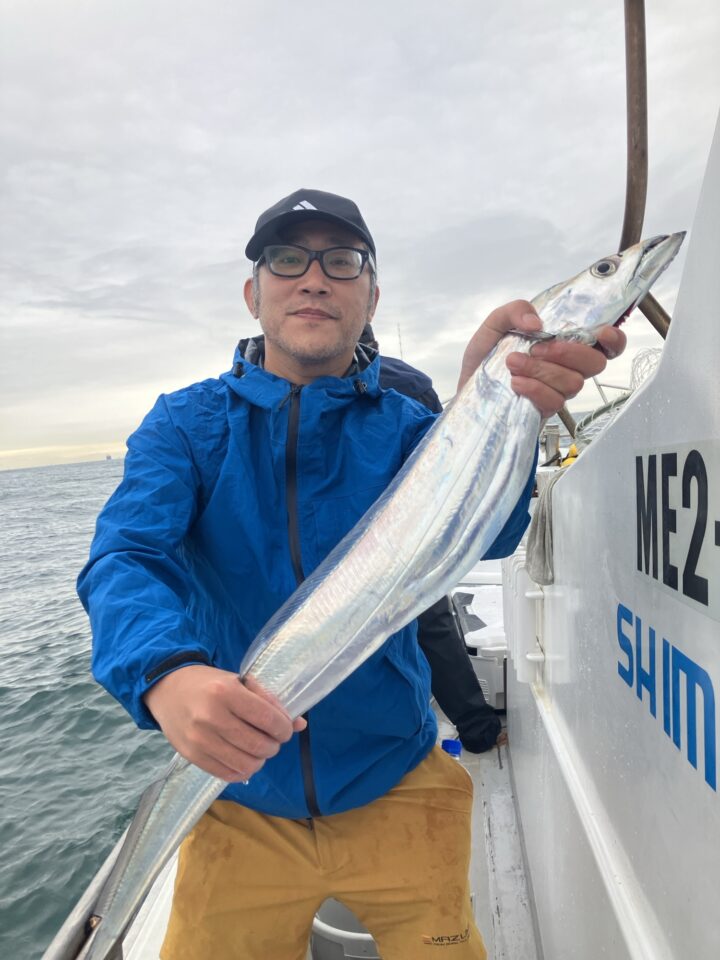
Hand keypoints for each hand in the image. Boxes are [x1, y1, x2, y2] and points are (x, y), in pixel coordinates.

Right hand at [143, 665, 306, 781]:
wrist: (168, 689)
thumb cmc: (209, 683)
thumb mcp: (240, 682)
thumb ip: (269, 701)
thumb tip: (299, 725)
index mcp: (225, 692)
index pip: (267, 719)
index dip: (283, 729)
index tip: (284, 729)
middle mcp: (211, 717)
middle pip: (258, 745)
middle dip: (273, 746)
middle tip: (272, 740)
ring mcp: (199, 739)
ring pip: (245, 764)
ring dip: (260, 760)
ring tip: (258, 749)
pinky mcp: (191, 756)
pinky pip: (227, 774)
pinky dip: (242, 770)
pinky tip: (243, 758)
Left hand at [457, 300, 626, 418]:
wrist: (466, 386)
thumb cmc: (487, 356)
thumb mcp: (496, 324)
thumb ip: (515, 311)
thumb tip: (536, 322)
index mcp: (564, 344)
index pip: (605, 345)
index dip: (614, 340)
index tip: (603, 334)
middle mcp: (567, 368)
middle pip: (595, 363)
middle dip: (568, 352)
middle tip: (536, 348)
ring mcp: (558, 391)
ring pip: (573, 382)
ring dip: (542, 370)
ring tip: (512, 363)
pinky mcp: (544, 410)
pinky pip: (554, 402)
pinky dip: (534, 389)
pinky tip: (515, 383)